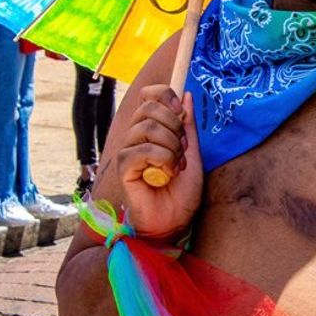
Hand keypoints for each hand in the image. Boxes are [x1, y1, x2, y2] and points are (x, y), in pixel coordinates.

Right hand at [116, 86, 202, 239]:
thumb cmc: (182, 191)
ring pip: (148, 129)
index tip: (180, 111)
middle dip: (174, 127)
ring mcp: (128, 150)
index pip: (150, 94)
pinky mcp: (123, 167)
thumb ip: (187, 124)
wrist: (175, 221)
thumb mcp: (192, 152)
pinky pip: (142, 150)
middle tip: (182, 151)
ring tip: (175, 166)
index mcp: (151, 128)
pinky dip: (162, 160)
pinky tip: (166, 174)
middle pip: (149, 108)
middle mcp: (136, 136)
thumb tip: (186, 94)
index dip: (165, 95)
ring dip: (171, 147)